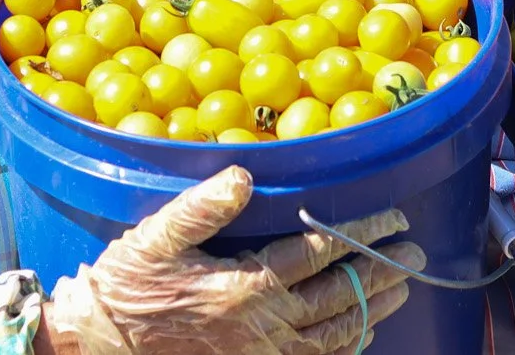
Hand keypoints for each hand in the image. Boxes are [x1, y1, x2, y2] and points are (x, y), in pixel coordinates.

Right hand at [38, 166, 421, 354]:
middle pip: (338, 295)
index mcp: (243, 284)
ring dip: (372, 310)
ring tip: (402, 290)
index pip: (318, 251)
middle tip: (415, 253)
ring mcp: (260, 354)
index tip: (392, 219)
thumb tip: (244, 176)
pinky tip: (360, 335)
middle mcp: (261, 324)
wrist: (99, 345)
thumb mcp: (155, 236)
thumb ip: (202, 206)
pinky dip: (343, 348)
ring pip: (333, 335)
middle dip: (381, 271)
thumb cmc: (125, 286)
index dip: (361, 233)